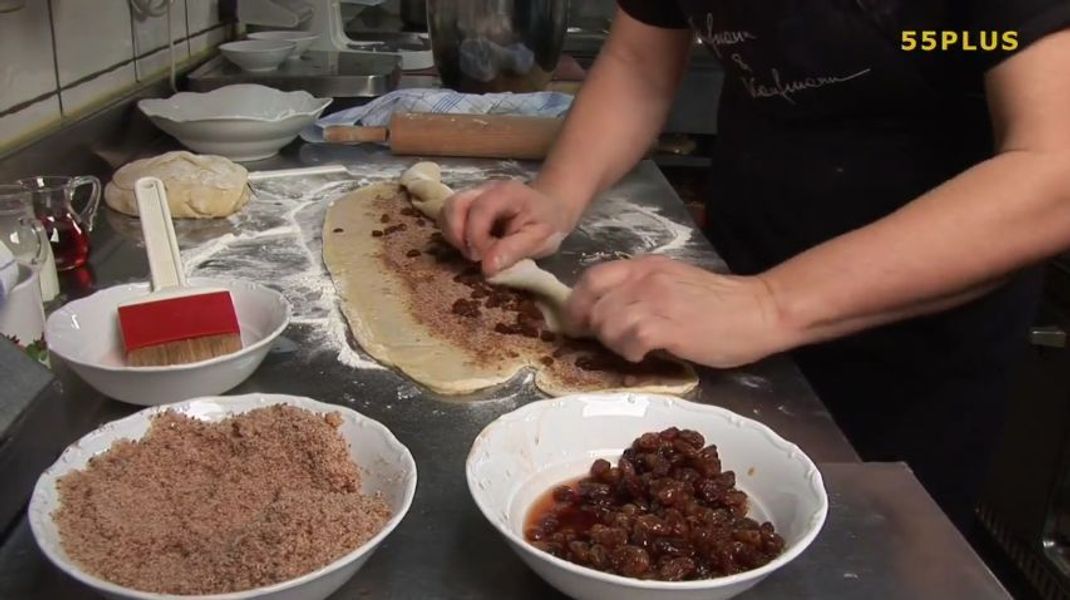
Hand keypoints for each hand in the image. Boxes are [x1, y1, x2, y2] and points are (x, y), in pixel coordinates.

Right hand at [439, 180, 578, 275]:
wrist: (551, 209)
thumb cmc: (548, 223)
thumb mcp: (540, 239)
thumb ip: (514, 251)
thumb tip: (487, 269)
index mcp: (505, 193)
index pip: (479, 210)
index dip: (476, 238)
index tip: (483, 260)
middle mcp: (484, 189)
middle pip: (453, 205)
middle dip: (457, 235)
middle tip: (474, 257)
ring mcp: (473, 195)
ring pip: (446, 211)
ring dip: (453, 236)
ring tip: (472, 253)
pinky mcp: (467, 205)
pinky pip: (448, 217)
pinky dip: (453, 235)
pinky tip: (470, 247)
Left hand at [566, 256, 791, 367]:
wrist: (759, 311)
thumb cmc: (718, 303)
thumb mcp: (671, 284)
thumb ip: (639, 291)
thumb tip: (604, 314)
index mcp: (644, 267)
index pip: (591, 279)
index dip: (577, 305)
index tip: (580, 325)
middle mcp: (644, 279)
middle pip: (595, 307)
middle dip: (598, 331)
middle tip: (618, 343)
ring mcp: (656, 301)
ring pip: (608, 324)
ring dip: (615, 343)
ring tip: (637, 349)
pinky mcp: (669, 327)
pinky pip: (630, 340)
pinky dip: (631, 352)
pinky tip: (647, 354)